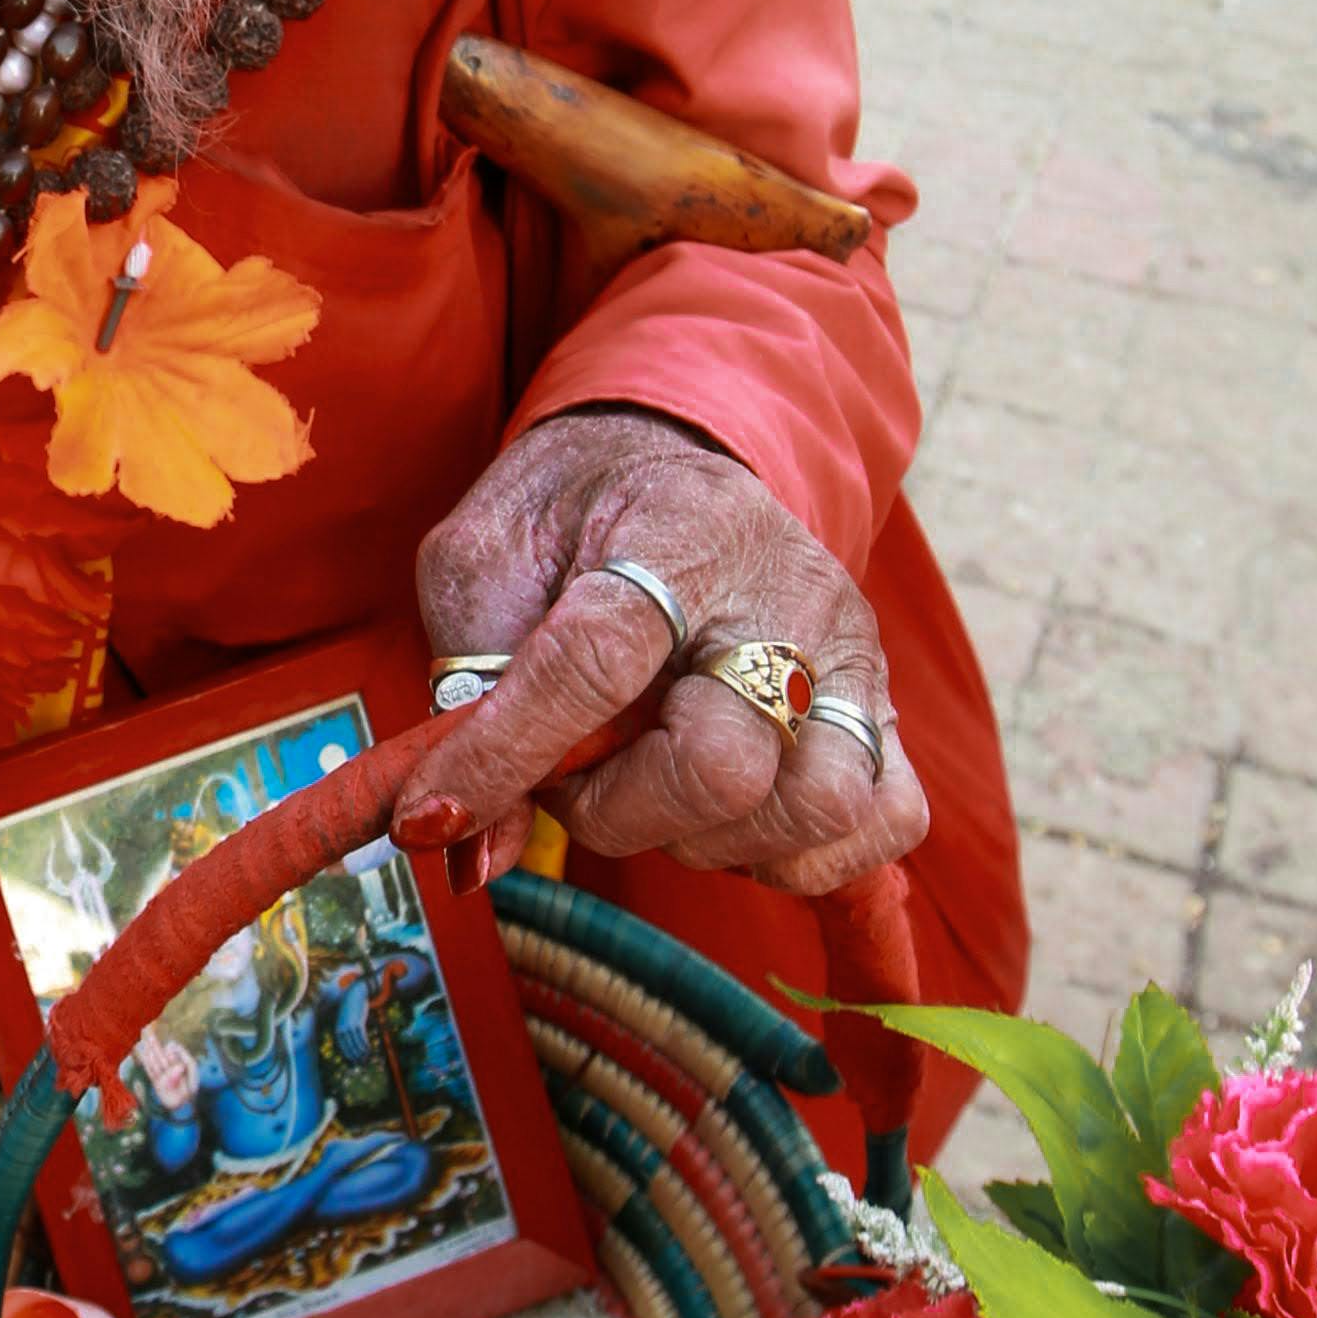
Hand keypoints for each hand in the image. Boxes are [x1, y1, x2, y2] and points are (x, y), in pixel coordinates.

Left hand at [399, 412, 928, 898]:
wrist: (674, 462)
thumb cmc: (569, 520)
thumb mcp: (482, 565)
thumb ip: (465, 690)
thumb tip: (466, 845)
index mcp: (673, 531)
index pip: (596, 660)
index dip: (508, 752)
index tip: (432, 812)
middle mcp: (783, 594)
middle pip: (721, 763)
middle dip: (616, 810)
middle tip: (570, 780)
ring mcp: (850, 655)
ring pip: (813, 808)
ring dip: (706, 839)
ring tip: (650, 792)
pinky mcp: (883, 708)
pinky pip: (883, 823)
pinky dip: (799, 855)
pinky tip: (727, 817)